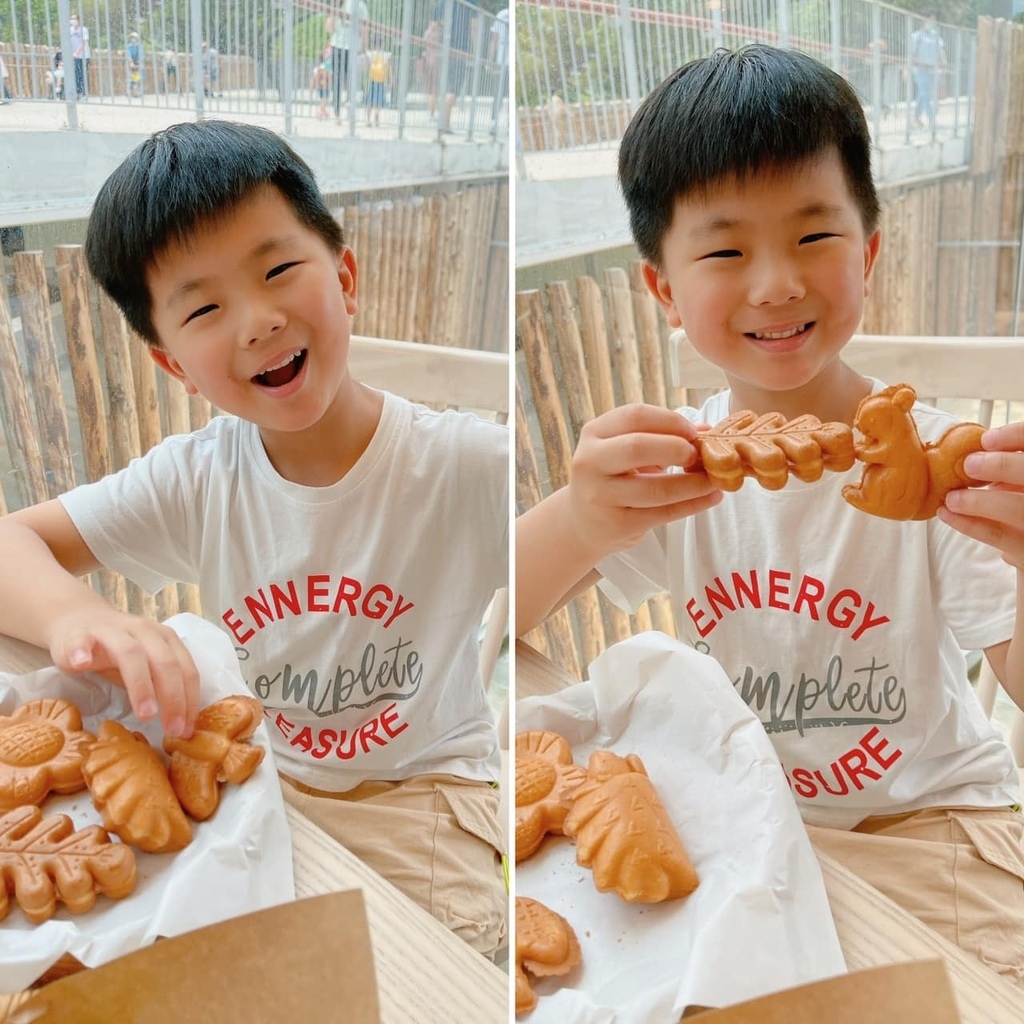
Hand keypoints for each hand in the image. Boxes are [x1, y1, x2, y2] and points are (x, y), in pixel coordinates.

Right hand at [46, 609, 200, 737]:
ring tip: (145, 714)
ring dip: (141, 684)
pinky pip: (81, 640)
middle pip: (164, 663)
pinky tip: (81, 664)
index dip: (189, 701)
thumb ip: (162, 686)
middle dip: (172, 698)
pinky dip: (81, 651)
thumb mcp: (146, 666)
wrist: (79, 621)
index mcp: (165, 640)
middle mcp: (144, 631)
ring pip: (130, 653)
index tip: (187, 731)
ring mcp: (112, 631)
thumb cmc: (118, 652)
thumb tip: (181, 726)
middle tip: (171, 730)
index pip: (186, 670)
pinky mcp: (79, 633)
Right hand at [567, 403, 722, 560]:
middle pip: (638, 447)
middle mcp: (590, 462)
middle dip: (677, 448)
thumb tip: (708, 431)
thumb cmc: (612, 478)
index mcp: (594, 433)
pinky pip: (663, 514)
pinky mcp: (616, 525)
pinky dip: (693, 505)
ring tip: (715, 479)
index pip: (634, 416)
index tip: (693, 432)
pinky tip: (711, 498)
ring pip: (656, 488)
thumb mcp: (625, 451)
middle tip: (699, 455)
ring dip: (694, 483)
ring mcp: (600, 496)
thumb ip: (661, 437)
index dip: (670, 421)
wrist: (583, 523)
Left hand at [938, 423, 1023, 568]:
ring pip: (1017, 509)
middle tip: (969, 464)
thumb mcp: (1011, 475)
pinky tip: (946, 513)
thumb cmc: (1013, 497)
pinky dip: (968, 524)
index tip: (986, 439)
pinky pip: (997, 535)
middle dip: (1003, 466)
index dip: (1016, 437)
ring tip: (951, 497)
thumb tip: (970, 447)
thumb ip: (1003, 463)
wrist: (1023, 535)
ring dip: (979, 501)